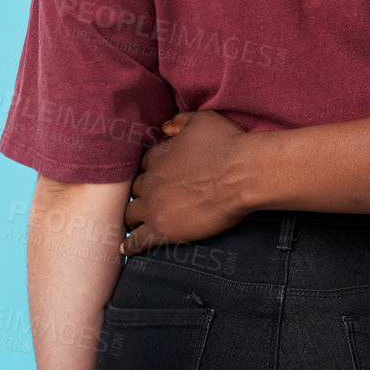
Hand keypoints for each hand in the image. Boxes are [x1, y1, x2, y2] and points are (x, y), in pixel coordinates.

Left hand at [121, 111, 254, 253]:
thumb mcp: (203, 120)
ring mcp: (153, 207)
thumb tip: (164, 127)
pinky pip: (136, 241)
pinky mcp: (161, 229)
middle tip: (155, 199)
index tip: (162, 177)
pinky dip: (130, 245)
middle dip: (144, 193)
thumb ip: (180, 121)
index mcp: (158, 156)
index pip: (146, 165)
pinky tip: (126, 249)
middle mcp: (151, 181)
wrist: (243, 174)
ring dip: (135, 216)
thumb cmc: (228, 145)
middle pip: (136, 189)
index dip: (154, 171)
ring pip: (131, 214)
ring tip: (138, 223)